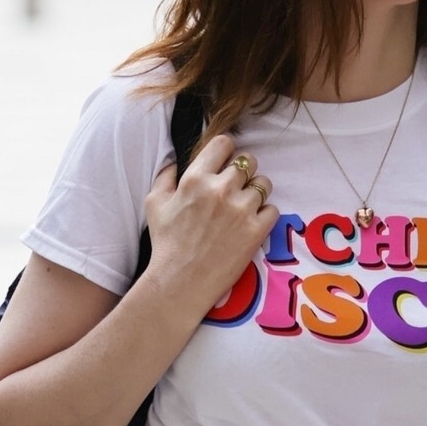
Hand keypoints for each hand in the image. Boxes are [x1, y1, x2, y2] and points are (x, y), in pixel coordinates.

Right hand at [144, 132, 276, 321]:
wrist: (180, 281)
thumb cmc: (166, 244)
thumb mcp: (154, 204)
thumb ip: (165, 177)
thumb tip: (174, 162)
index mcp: (196, 178)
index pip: (224, 144)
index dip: (227, 151)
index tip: (226, 162)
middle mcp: (221, 189)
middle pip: (248, 162)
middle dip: (244, 173)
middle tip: (236, 188)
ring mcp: (241, 210)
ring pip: (264, 184)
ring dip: (256, 193)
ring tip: (244, 208)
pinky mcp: (256, 231)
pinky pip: (273, 209)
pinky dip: (265, 215)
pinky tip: (251, 224)